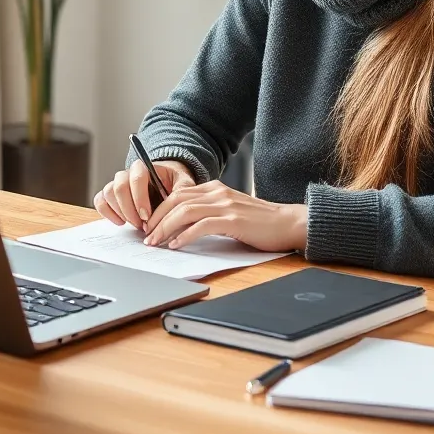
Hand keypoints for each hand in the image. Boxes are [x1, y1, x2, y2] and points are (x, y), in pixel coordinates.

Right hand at [94, 160, 196, 229]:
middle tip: (141, 225)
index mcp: (144, 167)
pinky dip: (107, 213)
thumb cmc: (174, 182)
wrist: (166, 182)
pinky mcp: (111, 196)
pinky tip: (121, 222)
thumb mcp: (184, 184)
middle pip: (118, 187)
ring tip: (134, 224)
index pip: (136, 177)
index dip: (139, 198)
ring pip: (108, 194)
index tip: (146, 216)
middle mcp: (127, 174)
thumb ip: (182, 191)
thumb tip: (179, 205)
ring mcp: (117, 184)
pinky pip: (100, 201)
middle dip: (129, 210)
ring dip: (120, 212)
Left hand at [143, 181, 307, 251]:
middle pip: (176, 200)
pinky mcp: (233, 220)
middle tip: (145, 236)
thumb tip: (179, 227)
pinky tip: (176, 245)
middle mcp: (217, 192)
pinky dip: (185, 235)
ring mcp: (225, 205)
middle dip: (156, 219)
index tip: (148, 225)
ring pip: (184, 211)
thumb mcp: (228, 211)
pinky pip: (202, 225)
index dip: (158, 209)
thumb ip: (207, 213)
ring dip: (165, 227)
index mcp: (213, 188)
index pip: (177, 194)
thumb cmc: (258, 222)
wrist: (288, 223)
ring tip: (155, 242)